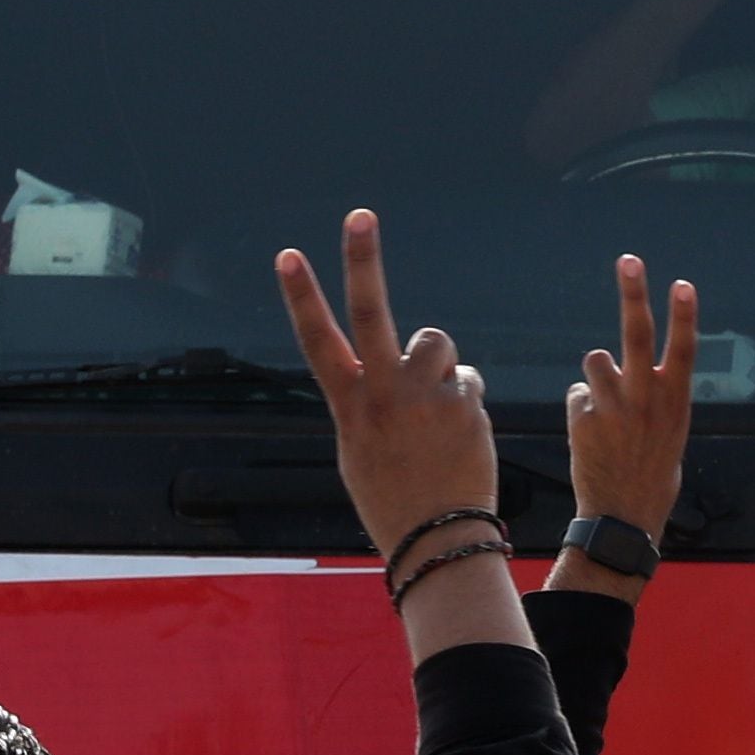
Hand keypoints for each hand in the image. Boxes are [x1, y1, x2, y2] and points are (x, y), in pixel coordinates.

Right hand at [275, 212, 502, 561]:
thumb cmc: (393, 496)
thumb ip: (369, 400)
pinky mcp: (464, 404)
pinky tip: (457, 439)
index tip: (289, 254)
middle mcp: (382, 395)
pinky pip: (466, 381)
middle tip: (360, 215)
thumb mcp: (359, 449)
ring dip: (439, 365)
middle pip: (371, 312)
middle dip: (362, 260)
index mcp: (349, 407)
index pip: (317, 341)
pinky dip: (462, 403)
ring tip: (434, 410)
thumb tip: (394, 362)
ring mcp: (424, 397)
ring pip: (436, 344)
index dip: (301, 295)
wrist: (439, 539)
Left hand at [566, 254, 699, 541]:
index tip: (683, 284)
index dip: (685, 314)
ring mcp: (615, 407)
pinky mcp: (584, 418)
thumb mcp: (670, 432)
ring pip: (595, 360)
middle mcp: (647, 399)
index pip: (684, 349)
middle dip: (634, 293)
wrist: (623, 517)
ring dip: (597, 374)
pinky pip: (578, 394)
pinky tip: (592, 434)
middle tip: (628, 260)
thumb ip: (655, 396)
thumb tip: (629, 366)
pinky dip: (583, 407)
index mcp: (676, 401)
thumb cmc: (651, 472)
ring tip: (606, 406)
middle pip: (639, 334)